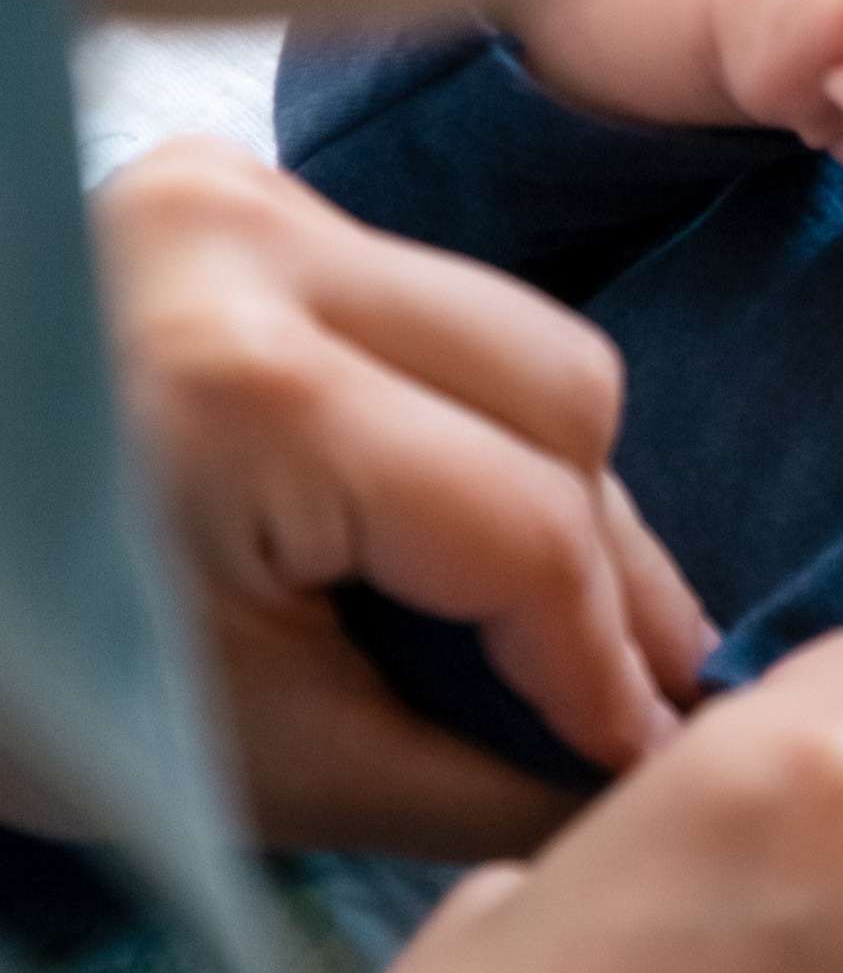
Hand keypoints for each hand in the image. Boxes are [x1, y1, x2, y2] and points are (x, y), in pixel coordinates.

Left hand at [92, 138, 714, 858]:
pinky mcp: (242, 188)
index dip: (604, 661)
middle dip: (609, 559)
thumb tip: (639, 784)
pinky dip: (472, 418)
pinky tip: (459, 518)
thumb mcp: (253, 762)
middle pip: (559, 391)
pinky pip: (437, 311)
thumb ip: (473, 779)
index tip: (649, 750)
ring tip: (558, 610)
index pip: (522, 527)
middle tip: (639, 686)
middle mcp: (255, 243)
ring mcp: (246, 193)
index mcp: (242, 391)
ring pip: (522, 337)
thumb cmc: (16, 677)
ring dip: (557, 480)